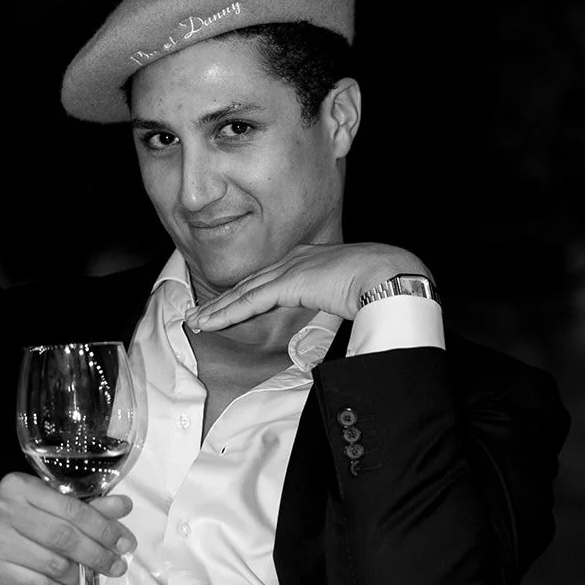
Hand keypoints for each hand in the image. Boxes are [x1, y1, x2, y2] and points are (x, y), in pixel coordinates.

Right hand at [0, 475, 136, 584]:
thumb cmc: (3, 525)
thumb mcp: (37, 507)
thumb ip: (80, 507)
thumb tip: (122, 506)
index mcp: (19, 486)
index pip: (73, 509)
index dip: (104, 527)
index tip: (125, 541)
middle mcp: (5, 509)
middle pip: (66, 537)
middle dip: (98, 554)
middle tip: (117, 565)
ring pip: (55, 565)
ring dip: (76, 575)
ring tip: (82, 577)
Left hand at [186, 243, 431, 330]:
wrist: (388, 273)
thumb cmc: (379, 284)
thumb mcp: (348, 294)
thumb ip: (333, 305)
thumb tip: (332, 325)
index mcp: (308, 261)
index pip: (267, 281)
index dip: (244, 296)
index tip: (227, 308)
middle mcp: (294, 260)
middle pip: (248, 285)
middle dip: (221, 302)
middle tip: (198, 315)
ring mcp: (290, 269)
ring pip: (243, 293)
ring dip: (217, 310)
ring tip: (196, 322)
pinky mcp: (289, 282)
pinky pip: (251, 301)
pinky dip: (228, 312)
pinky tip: (212, 321)